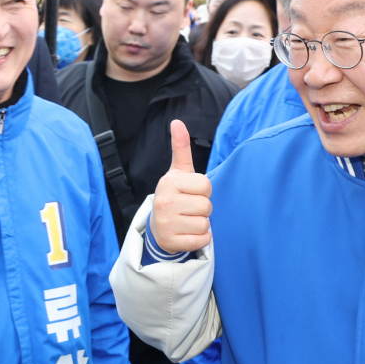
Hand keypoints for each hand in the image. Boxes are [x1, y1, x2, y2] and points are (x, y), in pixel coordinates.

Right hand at [151, 120, 212, 253]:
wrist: (158, 227)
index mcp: (168, 182)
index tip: (191, 194)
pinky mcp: (171, 241)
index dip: (204, 191)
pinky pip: (201, 240)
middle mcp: (164, 202)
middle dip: (203, 209)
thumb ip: (180, 148)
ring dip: (201, 225)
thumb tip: (177, 122)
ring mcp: (166, 223)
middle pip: (206, 206)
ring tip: (187, 221)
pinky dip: (200, 239)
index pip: (206, 186)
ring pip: (205, 224)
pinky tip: (188, 234)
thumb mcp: (177, 172)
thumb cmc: (174, 196)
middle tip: (189, 209)